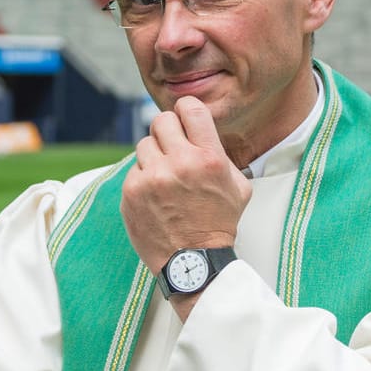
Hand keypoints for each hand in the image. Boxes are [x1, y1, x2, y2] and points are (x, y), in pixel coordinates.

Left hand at [122, 97, 252, 279]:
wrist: (194, 262)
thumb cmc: (218, 223)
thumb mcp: (238, 187)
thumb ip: (222, 155)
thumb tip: (203, 131)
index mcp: (208, 158)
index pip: (189, 108)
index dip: (186, 111)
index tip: (185, 120)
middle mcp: (179, 164)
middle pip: (161, 121)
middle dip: (168, 133)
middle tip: (174, 150)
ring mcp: (152, 178)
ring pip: (144, 144)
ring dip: (154, 157)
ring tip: (165, 178)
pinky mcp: (131, 193)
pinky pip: (134, 170)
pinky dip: (143, 179)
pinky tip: (155, 196)